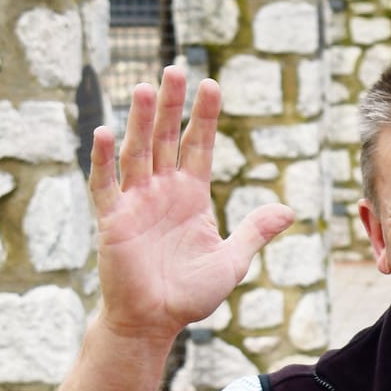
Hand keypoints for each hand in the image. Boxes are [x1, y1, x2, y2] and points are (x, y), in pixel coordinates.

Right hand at [90, 68, 294, 344]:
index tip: (211, 85)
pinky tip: (104, 132)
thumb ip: (255, 231)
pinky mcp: (112, 220)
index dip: (204, 117)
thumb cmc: (190, 293)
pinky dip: (102, 160)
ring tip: (143, 88)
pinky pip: (105, 185)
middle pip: (165, 139)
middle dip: (170, 105)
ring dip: (138, 121)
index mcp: (191, 196)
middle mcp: (162, 192)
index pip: (199, 146)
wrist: (155, 321)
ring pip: (137, 152)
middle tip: (174, 69)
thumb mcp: (232, 259)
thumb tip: (288, 210)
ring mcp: (135, 203)